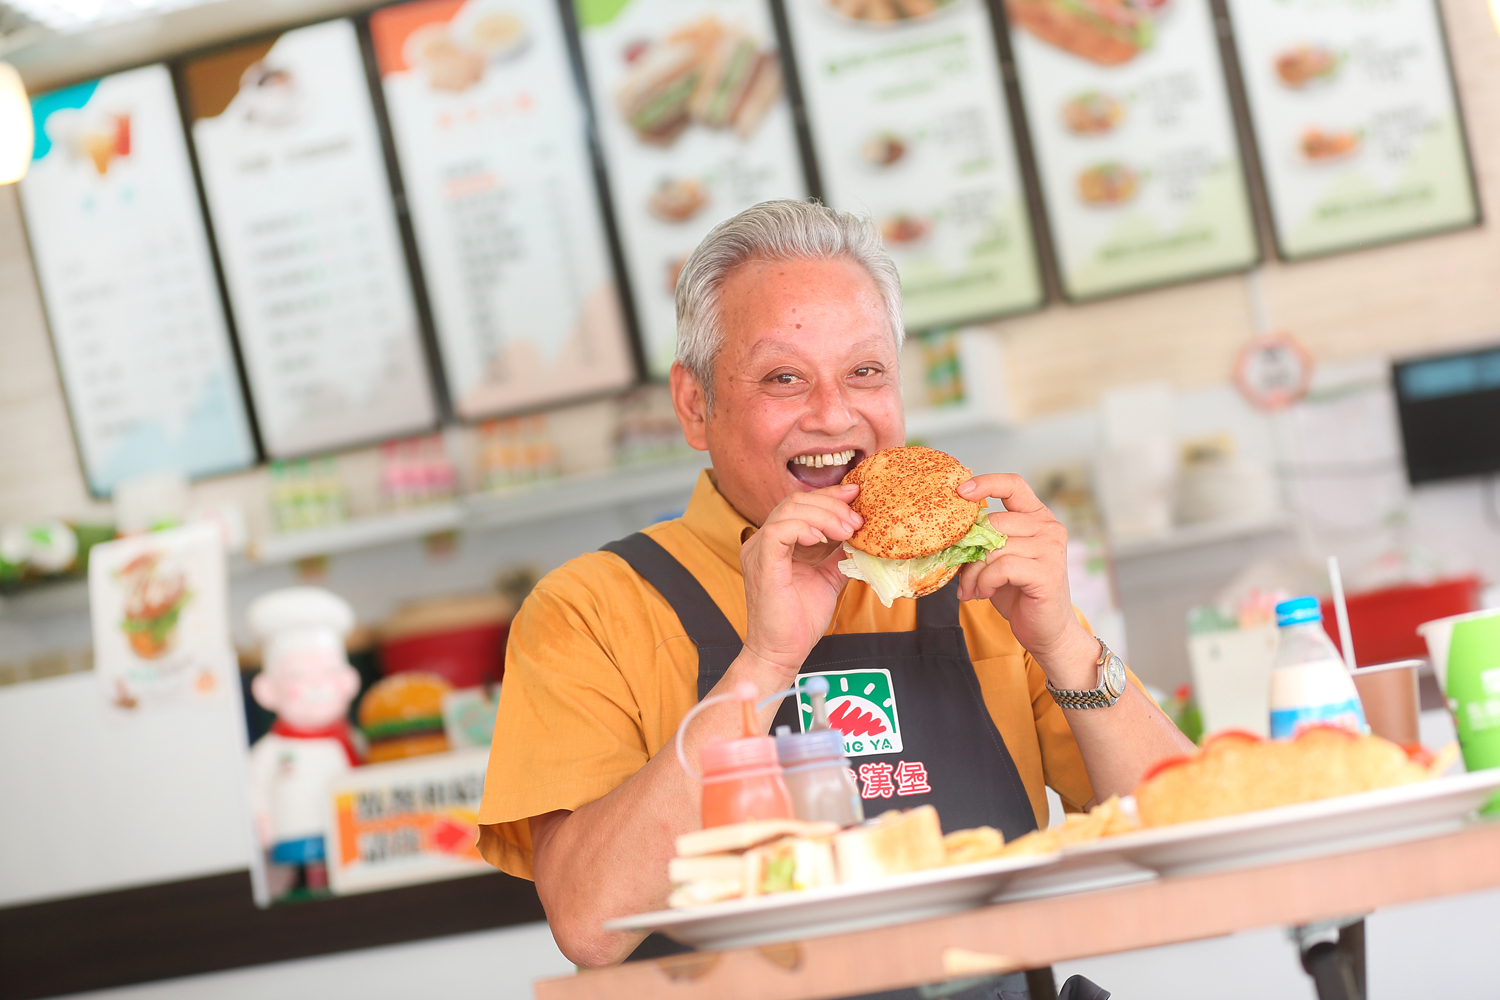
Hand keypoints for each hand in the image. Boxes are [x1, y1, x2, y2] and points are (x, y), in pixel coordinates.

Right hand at [739, 483, 861, 682]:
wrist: (782, 653)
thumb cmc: (800, 621)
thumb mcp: (829, 578)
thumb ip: (840, 554)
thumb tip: (862, 537)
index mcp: (777, 542)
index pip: (801, 504)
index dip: (830, 495)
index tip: (856, 494)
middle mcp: (763, 540)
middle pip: (797, 501)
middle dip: (833, 505)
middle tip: (857, 521)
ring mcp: (758, 550)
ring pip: (790, 510)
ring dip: (825, 516)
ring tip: (848, 531)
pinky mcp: (761, 562)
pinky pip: (779, 530)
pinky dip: (805, 528)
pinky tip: (823, 539)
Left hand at [955, 474, 1097, 687]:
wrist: (1046, 631)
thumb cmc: (1018, 593)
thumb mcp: (998, 560)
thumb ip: (984, 540)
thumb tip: (948, 531)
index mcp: (1038, 517)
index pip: (1013, 484)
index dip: (986, 483)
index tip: (960, 492)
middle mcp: (1049, 528)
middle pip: (993, 523)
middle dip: (969, 551)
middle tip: (961, 575)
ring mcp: (1051, 549)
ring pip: (994, 547)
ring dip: (974, 572)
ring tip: (972, 588)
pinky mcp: (1047, 572)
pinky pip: (1001, 567)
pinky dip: (986, 582)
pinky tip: (985, 593)